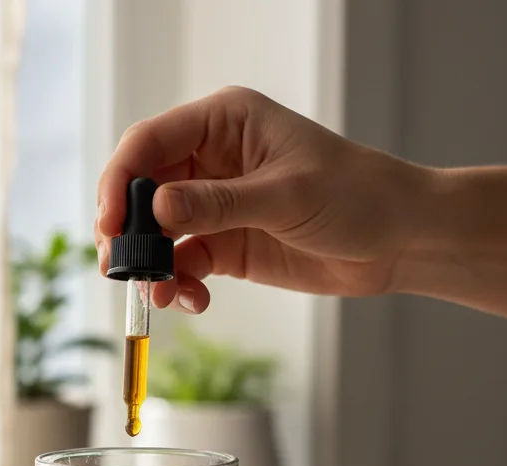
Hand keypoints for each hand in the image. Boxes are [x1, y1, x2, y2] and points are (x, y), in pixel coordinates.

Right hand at [95, 86, 429, 313]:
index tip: (110, 225)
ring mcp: (215, 204)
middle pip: (142, 190)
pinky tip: (193, 301)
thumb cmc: (356, 196)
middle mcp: (211, 160)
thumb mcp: (286, 197)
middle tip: (121, 268)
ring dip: (150, 266)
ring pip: (157, 234)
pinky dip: (178, 286)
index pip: (150, 143)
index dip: (120, 181)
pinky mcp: (224, 244)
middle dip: (128, 231)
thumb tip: (156, 206)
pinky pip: (182, 264)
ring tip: (160, 293)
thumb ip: (218, 204)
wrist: (397, 240)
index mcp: (224, 123)